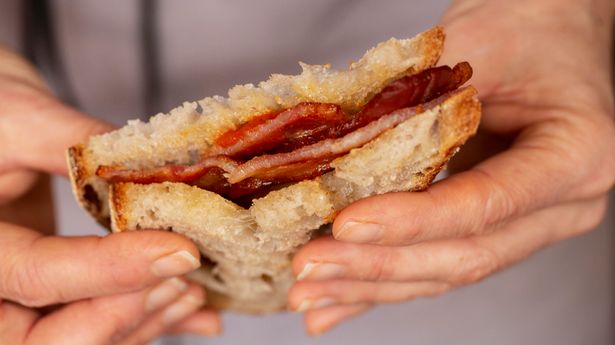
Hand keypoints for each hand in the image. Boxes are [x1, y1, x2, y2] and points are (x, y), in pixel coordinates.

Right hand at [0, 47, 220, 343]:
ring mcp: (16, 298)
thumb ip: (78, 143)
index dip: (112, 270)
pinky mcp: (49, 295)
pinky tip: (196, 317)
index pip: (36, 275)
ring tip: (196, 290)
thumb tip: (152, 172)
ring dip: (145, 320)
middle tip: (184, 278)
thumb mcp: (19, 116)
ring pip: (79, 336)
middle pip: (50, 336)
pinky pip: (94, 322)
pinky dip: (147, 322)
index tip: (178, 251)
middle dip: (126, 314)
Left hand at [289, 0, 614, 334]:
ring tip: (309, 295)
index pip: (487, 204)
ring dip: (370, 285)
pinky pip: (433, 264)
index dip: (413, 220)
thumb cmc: (526, 29)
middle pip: (464, 255)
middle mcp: (560, 205)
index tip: (347, 225)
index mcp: (576, 156)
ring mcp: (527, 225)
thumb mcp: (478, 41)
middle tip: (310, 268)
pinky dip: (380, 285)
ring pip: (444, 271)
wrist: (546, 35)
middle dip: (378, 266)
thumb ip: (419, 94)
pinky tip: (335, 305)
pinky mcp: (490, 228)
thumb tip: (336, 145)